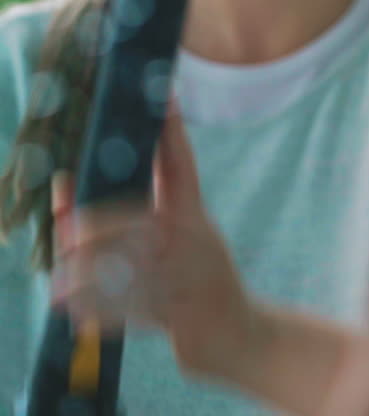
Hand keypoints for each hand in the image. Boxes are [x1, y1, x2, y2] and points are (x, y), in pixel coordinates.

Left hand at [51, 107, 256, 378]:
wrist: (240, 335)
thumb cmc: (201, 285)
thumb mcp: (184, 244)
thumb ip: (136, 223)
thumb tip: (70, 206)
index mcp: (196, 220)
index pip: (184, 167)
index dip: (173, 133)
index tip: (166, 97)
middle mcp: (199, 242)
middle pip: (142, 220)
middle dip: (96, 228)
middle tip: (67, 236)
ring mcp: (195, 277)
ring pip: (130, 267)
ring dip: (88, 277)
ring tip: (62, 285)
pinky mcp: (185, 313)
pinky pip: (130, 308)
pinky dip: (98, 312)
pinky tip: (78, 314)